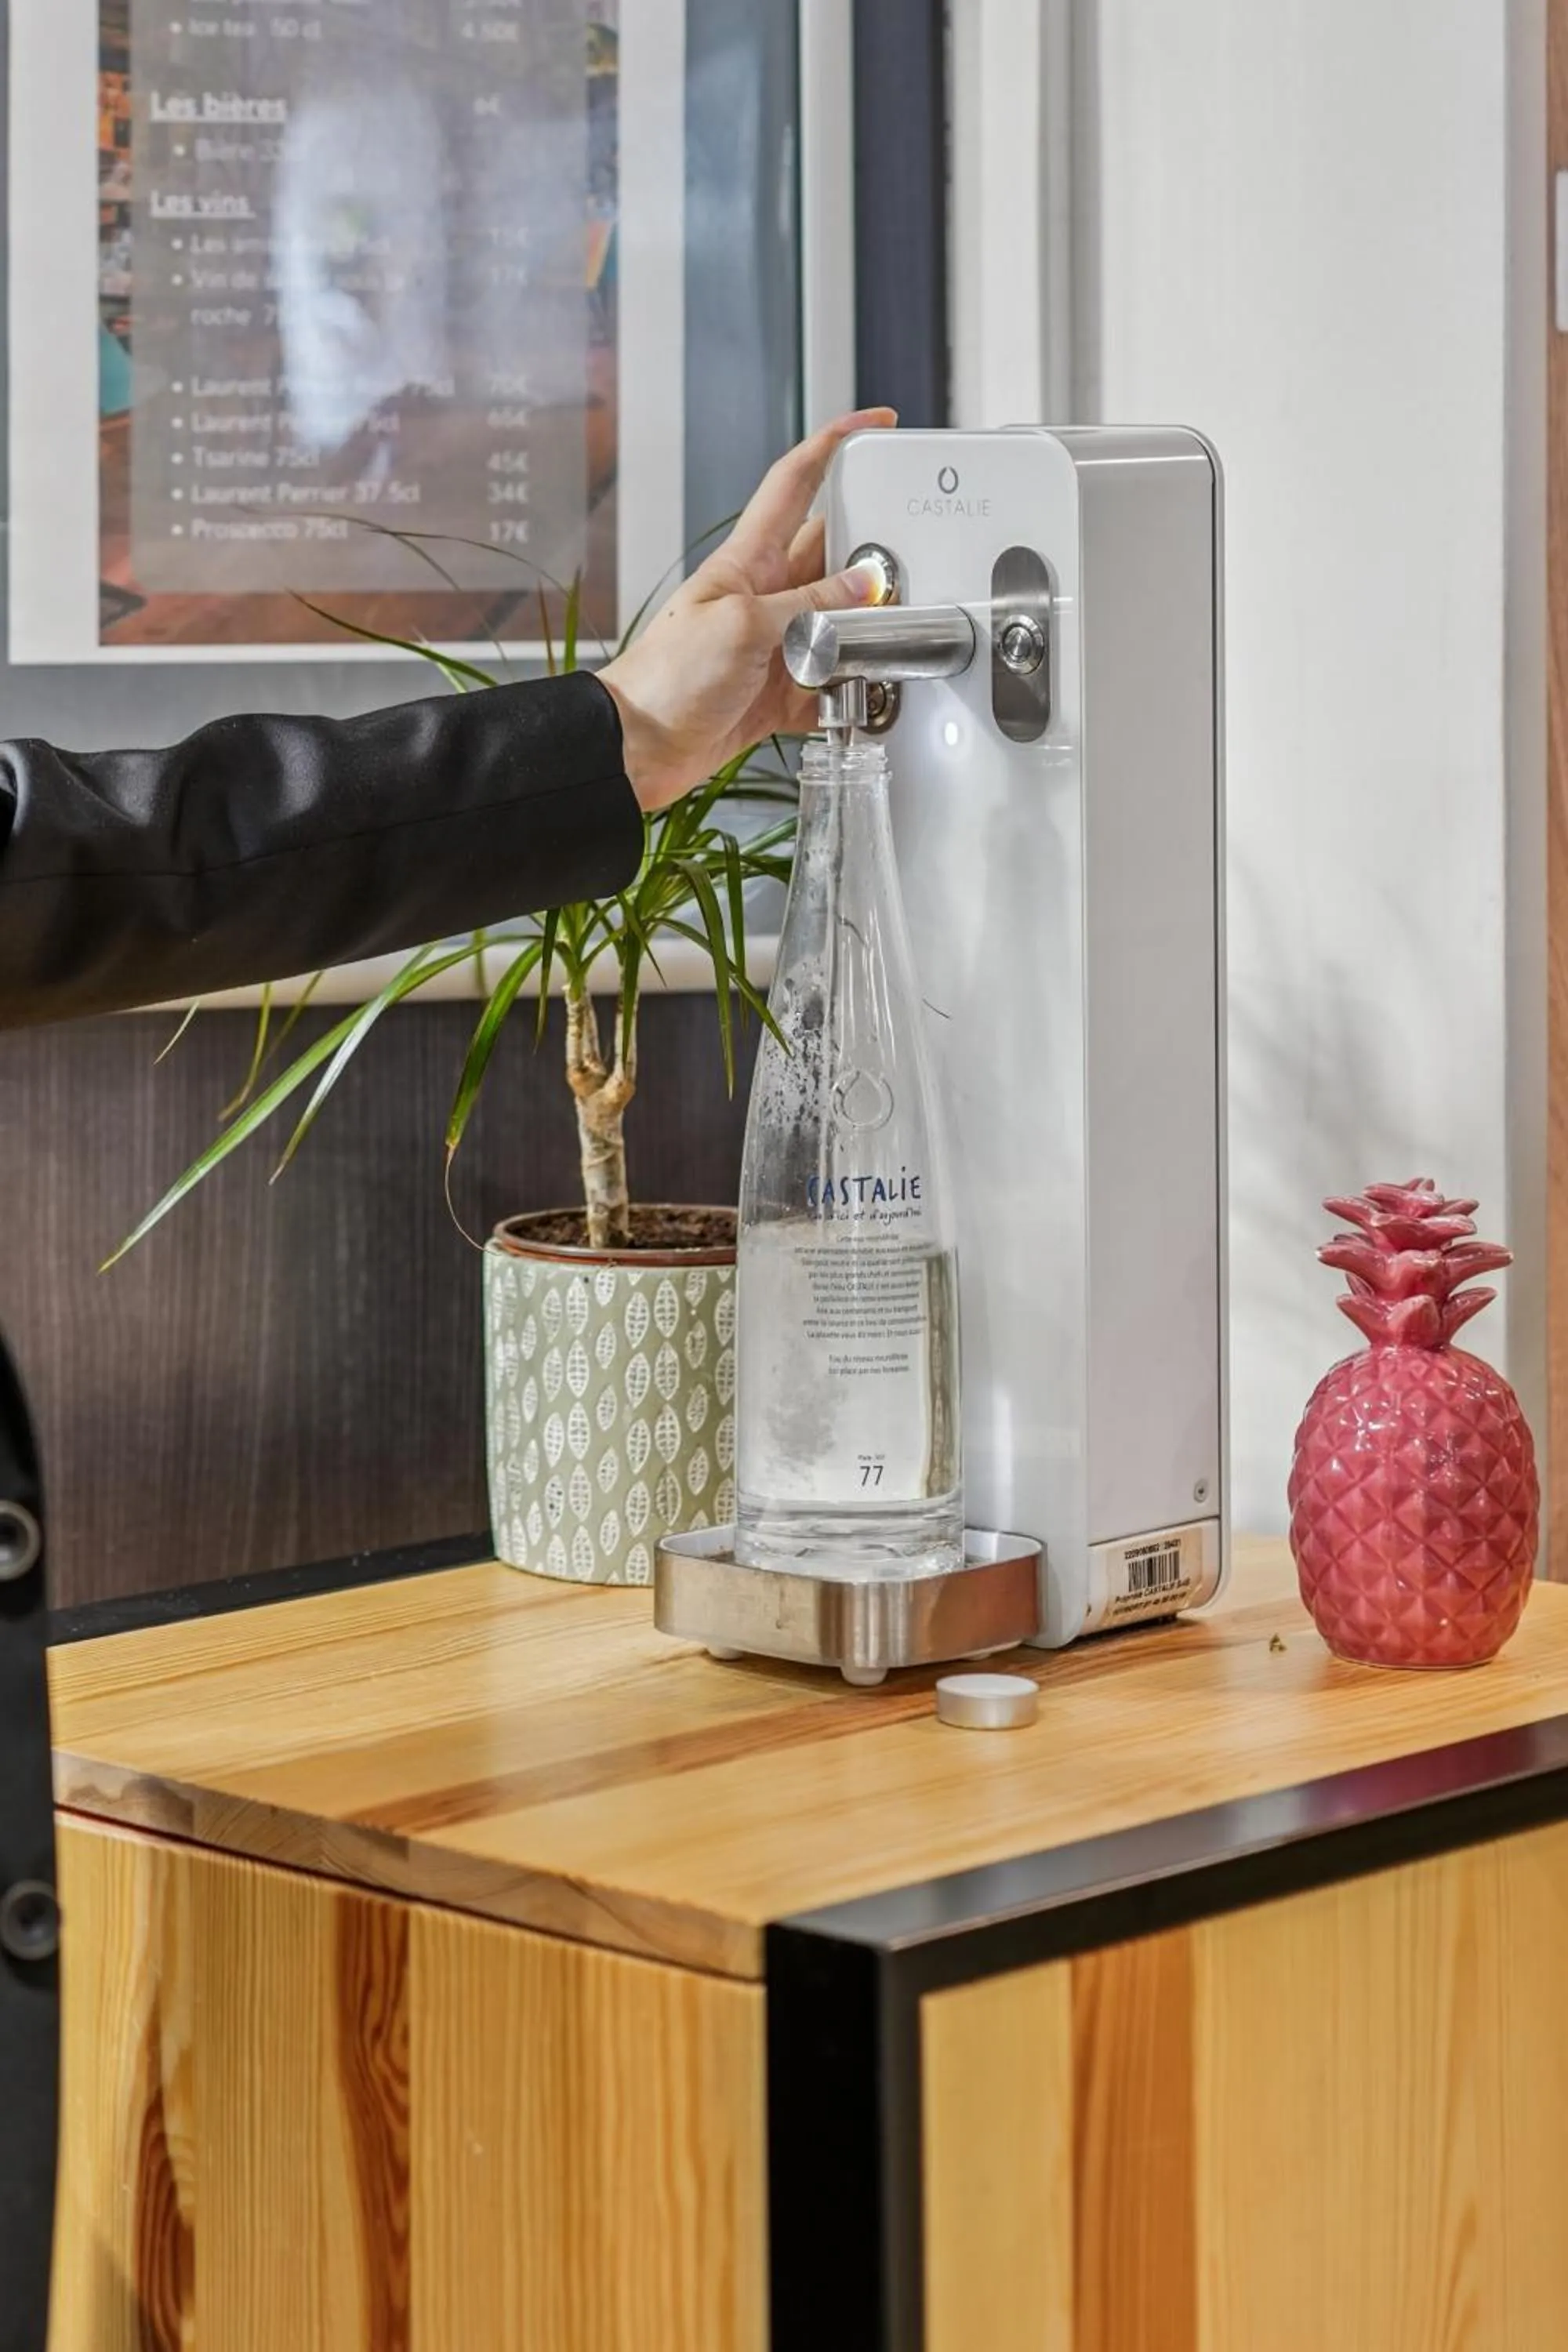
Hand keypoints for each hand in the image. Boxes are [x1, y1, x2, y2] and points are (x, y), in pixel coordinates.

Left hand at [598, 407, 896, 810]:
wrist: (639, 747)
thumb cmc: (666, 677)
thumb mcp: (744, 626)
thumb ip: (810, 606)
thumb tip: (864, 587)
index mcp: (750, 560)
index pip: (797, 482)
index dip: (834, 445)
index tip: (875, 424)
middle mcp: (767, 596)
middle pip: (833, 556)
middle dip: (872, 557)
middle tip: (904, 566)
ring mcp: (775, 643)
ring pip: (841, 623)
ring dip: (865, 635)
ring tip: (881, 644)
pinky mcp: (779, 691)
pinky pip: (830, 682)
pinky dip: (849, 692)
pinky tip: (858, 698)